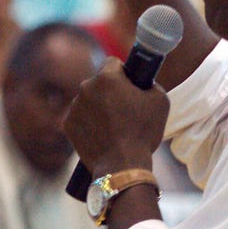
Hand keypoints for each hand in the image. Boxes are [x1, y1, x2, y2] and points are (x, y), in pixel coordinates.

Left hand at [64, 57, 169, 174]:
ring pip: (88, 100)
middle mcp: (85, 87)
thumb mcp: (160, 101)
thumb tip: (142, 82)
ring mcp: (74, 106)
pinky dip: (88, 123)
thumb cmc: (143, 133)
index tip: (129, 85)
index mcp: (107, 77)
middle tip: (124, 110)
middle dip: (109, 91)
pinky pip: (80, 117)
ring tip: (113, 127)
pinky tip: (101, 135)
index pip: (112, 62)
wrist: (122, 166)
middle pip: (99, 82)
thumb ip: (150, 83)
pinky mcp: (67, 124)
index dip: (123, 73)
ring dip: (98, 107)